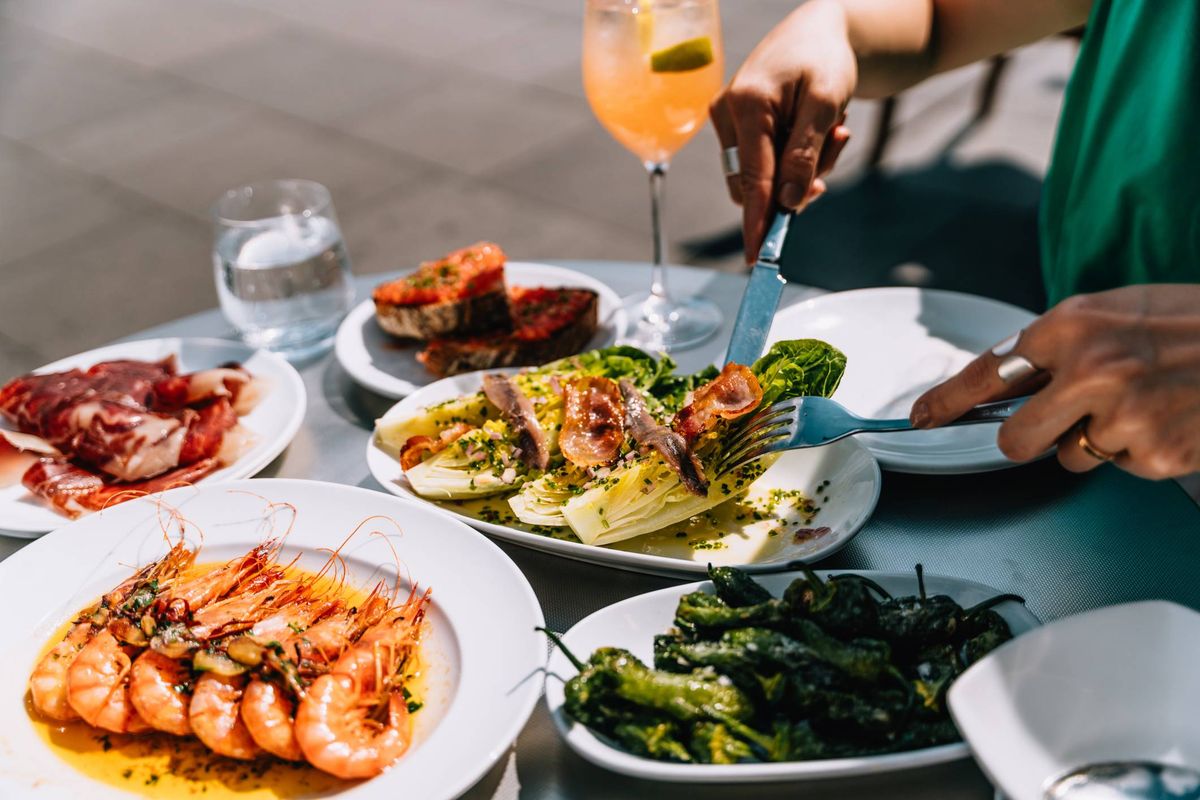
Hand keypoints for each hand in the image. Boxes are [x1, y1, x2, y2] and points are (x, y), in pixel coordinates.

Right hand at [710, 0, 856, 261]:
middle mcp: (727, 115)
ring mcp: (729, 122)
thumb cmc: (825, 59)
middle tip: (835, 145)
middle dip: (799, 181)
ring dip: (803, 168)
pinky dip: (795, 158)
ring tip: (831, 128)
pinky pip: (765, 165)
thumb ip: (805, 154)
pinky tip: (816, 130)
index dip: (757, 220)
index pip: (752, 178)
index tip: (756, 256)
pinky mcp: (738, 128)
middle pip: (756, 184)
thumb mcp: (826, 104)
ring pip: (763, 178)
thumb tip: (790, 203)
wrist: (819, 31)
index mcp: (747, 105)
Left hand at [910, 285, 1199, 479]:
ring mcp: (1123, 417)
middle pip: (1017, 441)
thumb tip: (1010, 377)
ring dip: (1097, 440)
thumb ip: (1060, 342)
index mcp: (1071, 327)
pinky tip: (1169, 418)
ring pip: (1072, 457)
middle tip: (1065, 419)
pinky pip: (1121, 466)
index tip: (919, 419)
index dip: (946, 401)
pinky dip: (1140, 449)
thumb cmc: (1189, 321)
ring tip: (1144, 403)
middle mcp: (1089, 372)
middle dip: (1032, 438)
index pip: (988, 373)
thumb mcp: (1115, 310)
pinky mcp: (1155, 453)